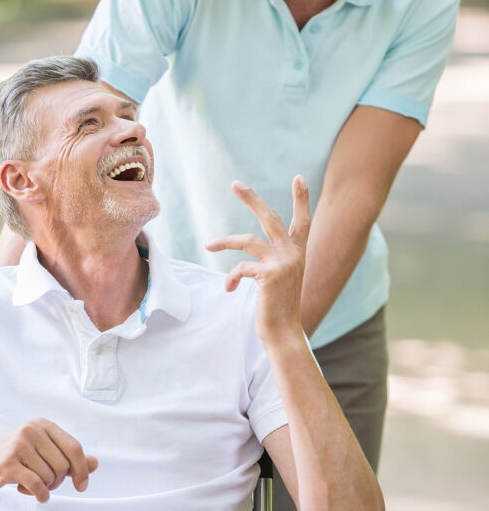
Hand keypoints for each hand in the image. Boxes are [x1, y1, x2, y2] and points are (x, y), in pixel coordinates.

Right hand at [0, 419, 98, 501]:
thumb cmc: (14, 458)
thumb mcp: (42, 453)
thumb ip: (68, 457)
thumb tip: (95, 464)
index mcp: (43, 425)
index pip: (74, 447)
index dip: (82, 469)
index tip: (82, 485)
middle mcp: (31, 430)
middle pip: (63, 465)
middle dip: (58, 481)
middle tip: (44, 483)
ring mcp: (18, 445)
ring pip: (50, 477)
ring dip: (45, 487)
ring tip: (31, 483)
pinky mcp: (8, 463)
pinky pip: (37, 485)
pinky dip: (40, 495)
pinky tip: (36, 495)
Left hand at [205, 176, 310, 344]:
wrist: (283, 334)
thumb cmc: (277, 307)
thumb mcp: (280, 279)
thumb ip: (273, 260)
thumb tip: (251, 244)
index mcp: (297, 253)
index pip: (302, 221)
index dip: (302, 199)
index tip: (299, 177)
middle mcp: (293, 254)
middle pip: (270, 217)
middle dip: (251, 199)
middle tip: (235, 184)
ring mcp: (283, 263)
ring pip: (247, 240)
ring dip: (224, 242)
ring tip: (208, 245)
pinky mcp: (270, 276)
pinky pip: (241, 268)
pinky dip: (231, 278)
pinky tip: (229, 289)